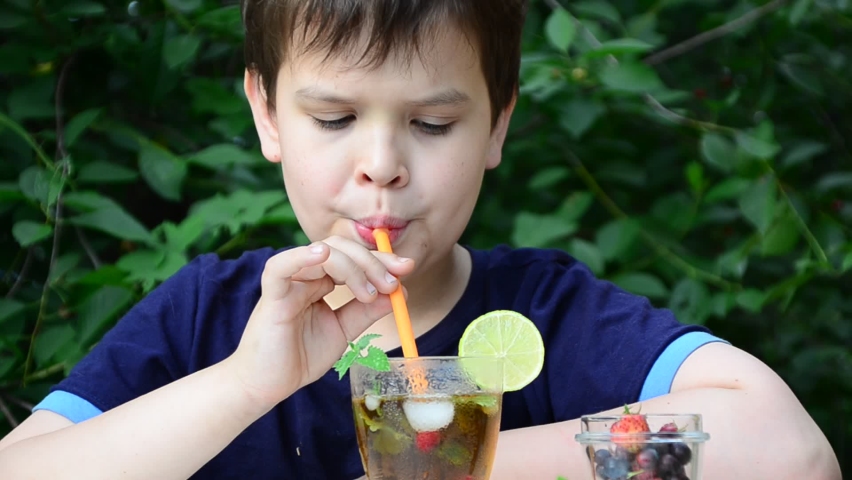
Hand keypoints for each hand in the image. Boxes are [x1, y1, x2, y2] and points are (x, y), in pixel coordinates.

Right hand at [223, 236, 414, 412]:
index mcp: (320, 282)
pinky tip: (322, 256)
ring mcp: (288, 283)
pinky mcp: (272, 296)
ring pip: (322, 253)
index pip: (352, 258)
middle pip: (341, 249)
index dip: (380, 259)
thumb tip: (400, 292)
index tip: (406, 268)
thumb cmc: (299, 358)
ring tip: (368, 294)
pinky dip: (302, 256)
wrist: (268, 386)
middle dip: (372, 262)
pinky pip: (281, 266)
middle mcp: (305, 276)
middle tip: (392, 283)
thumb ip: (367, 312)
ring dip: (352, 267)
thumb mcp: (344, 331)